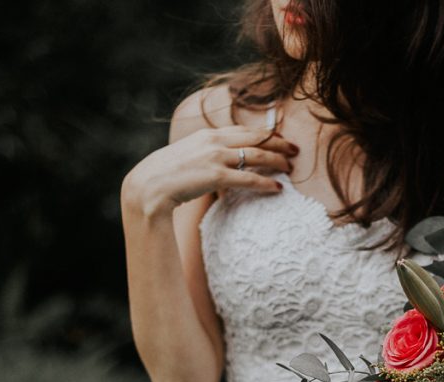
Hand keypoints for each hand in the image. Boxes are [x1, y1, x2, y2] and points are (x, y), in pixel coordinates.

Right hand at [123, 125, 299, 217]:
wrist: (148, 187)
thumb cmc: (165, 177)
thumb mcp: (186, 158)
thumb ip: (204, 156)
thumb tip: (218, 166)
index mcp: (206, 134)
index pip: (243, 129)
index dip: (265, 133)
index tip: (280, 136)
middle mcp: (213, 141)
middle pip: (255, 137)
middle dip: (279, 142)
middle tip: (295, 149)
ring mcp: (215, 157)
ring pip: (256, 155)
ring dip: (277, 160)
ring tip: (291, 168)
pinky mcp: (216, 175)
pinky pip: (249, 178)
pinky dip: (266, 183)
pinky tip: (278, 189)